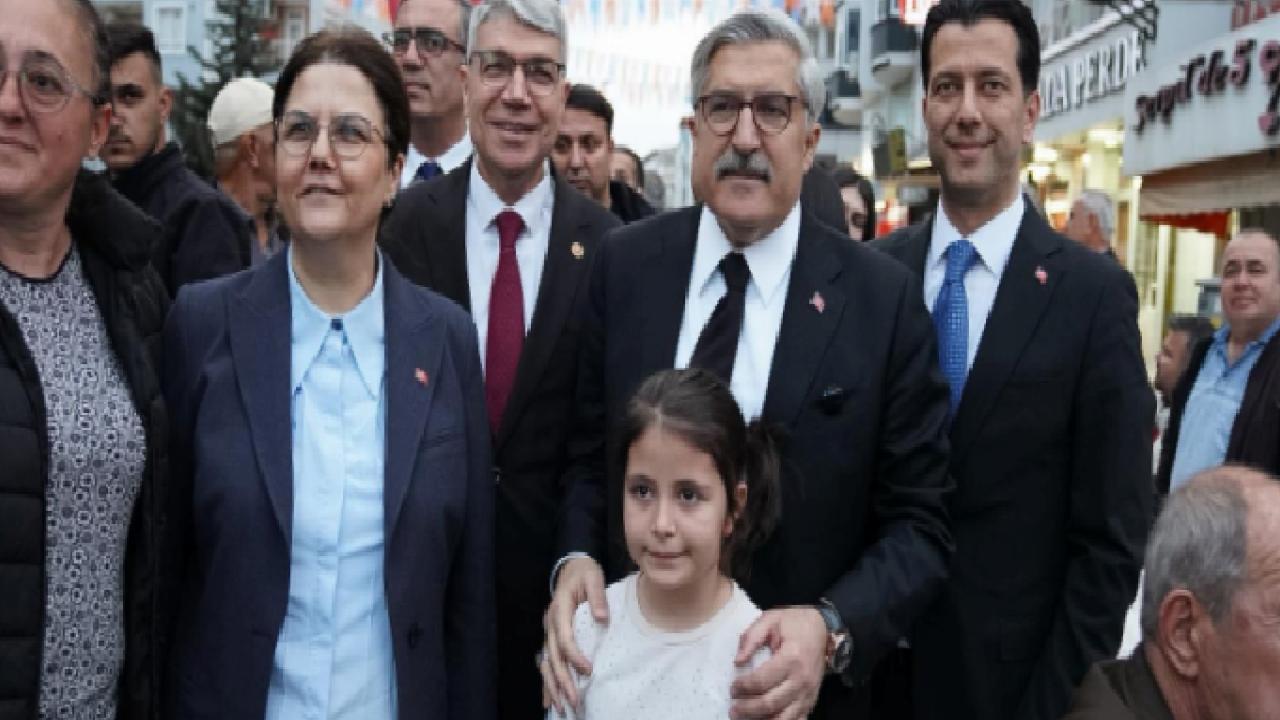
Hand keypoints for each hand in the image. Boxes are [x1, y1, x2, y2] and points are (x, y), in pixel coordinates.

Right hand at [540, 556, 607, 714]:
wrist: (571, 567)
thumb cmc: (584, 573)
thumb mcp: (593, 577)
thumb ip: (597, 597)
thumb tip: (601, 618)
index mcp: (560, 609)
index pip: (564, 639)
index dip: (575, 656)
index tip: (588, 670)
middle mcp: (551, 623)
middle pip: (553, 657)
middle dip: (562, 680)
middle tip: (574, 700)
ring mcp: (549, 632)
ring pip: (547, 663)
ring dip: (553, 686)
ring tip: (561, 707)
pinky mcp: (552, 638)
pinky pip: (547, 662)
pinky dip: (547, 682)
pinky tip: (549, 700)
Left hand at [729, 607, 827, 719]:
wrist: (822, 627)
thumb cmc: (794, 622)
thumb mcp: (769, 619)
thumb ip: (751, 638)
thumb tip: (738, 662)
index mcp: (791, 657)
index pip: (762, 680)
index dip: (744, 687)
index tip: (732, 688)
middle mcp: (802, 679)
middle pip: (771, 703)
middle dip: (748, 708)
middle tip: (733, 709)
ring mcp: (808, 693)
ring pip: (784, 718)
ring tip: (744, 718)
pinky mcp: (811, 700)